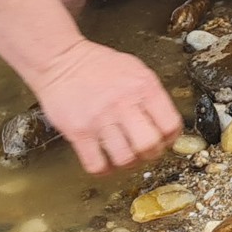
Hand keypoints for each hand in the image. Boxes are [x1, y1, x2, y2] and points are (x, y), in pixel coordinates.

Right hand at [27, 39, 180, 174]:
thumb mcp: (135, 69)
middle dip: (151, 153)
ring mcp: (100, 119)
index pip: (170, 124)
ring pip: (125, 159)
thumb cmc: (98, 65)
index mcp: (143, 87)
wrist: (61, 61)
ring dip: (128, 163)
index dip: (170, 138)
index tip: (165, 140)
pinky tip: (105, 162)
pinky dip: (104, 170)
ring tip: (125, 156)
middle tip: (146, 151)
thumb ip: (150, 94)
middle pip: (149, 145)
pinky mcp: (78, 132)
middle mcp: (123, 103)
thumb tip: (165, 121)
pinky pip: (96, 164)